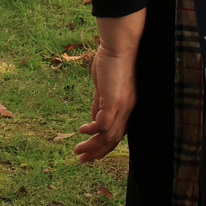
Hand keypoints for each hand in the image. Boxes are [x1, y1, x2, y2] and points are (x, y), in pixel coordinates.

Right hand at [76, 9, 145, 162]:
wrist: (120, 45)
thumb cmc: (112, 62)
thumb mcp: (105, 87)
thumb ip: (100, 103)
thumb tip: (93, 119)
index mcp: (127, 106)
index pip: (118, 132)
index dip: (104, 145)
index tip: (90, 152)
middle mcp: (128, 109)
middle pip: (115, 139)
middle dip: (97, 152)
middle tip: (81, 160)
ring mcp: (122, 106)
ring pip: (109, 135)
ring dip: (92, 145)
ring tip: (77, 151)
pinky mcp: (114, 101)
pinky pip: (103, 123)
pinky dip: (92, 130)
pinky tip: (82, 130)